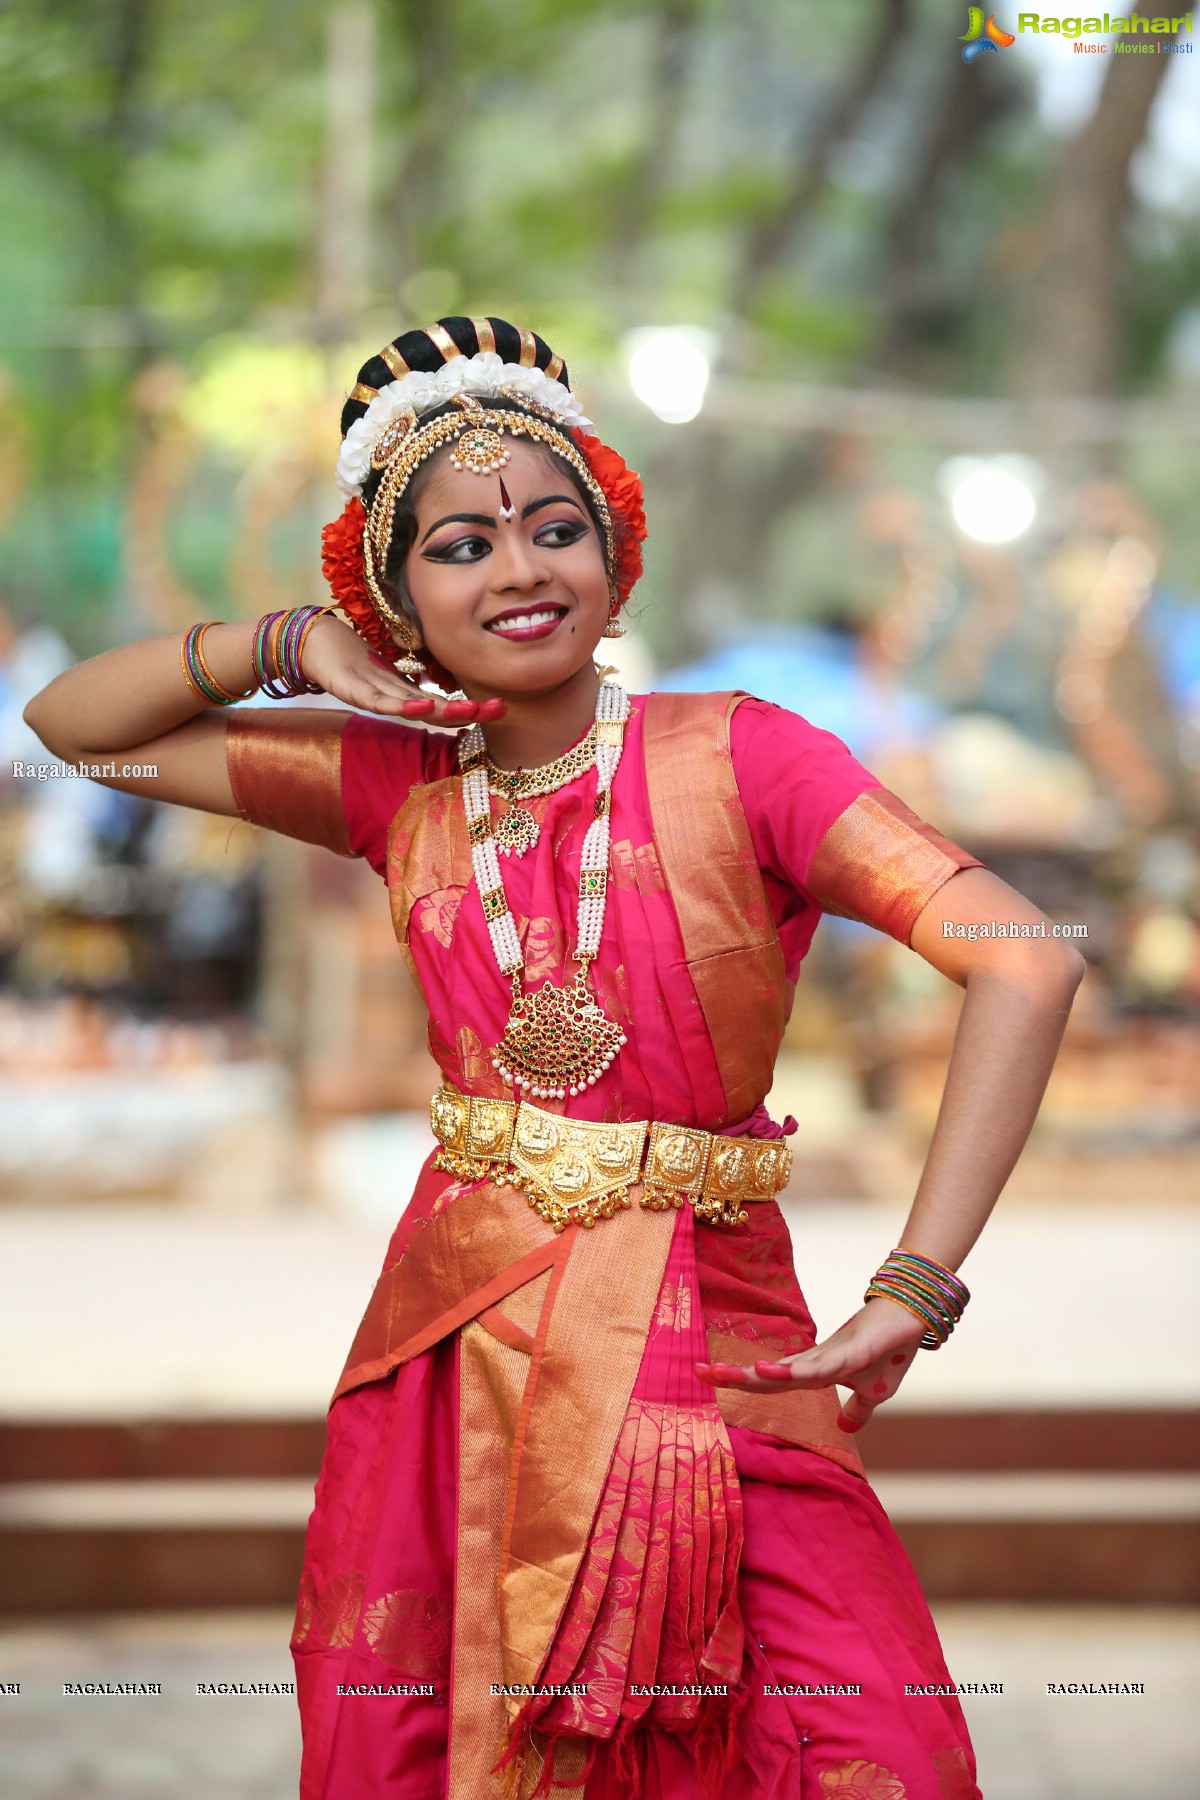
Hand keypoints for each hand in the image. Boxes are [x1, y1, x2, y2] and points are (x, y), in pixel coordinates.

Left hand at [299, 615, 505, 724]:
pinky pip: (381, 700)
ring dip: (443, 711)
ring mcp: (375, 695)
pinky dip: (402, 705)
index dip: (471, 705)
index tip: (501, 705)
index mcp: (403, 691)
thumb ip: (410, 673)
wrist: (310, 645)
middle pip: (436, 708)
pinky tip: (422, 706)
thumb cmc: (349, 654)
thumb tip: (437, 674)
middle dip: (469, 711)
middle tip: (499, 710)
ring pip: (414, 706)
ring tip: (469, 711)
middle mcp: (394, 697)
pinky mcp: (352, 690)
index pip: (443, 701)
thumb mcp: (385, 663)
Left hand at [693, 1296, 925, 1432]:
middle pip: (768, 1375)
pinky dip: (792, 1371)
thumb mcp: (873, 1393)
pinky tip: (769, 1370)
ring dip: (754, 1375)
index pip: (771, 1382)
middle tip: (697, 1372)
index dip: (741, 1382)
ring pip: (786, 1370)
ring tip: (721, 1373)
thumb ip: (856, 1410)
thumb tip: (843, 1427)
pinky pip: (817, 1368)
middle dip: (733, 1376)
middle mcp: (815, 1362)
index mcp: (816, 1372)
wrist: (912, 1318)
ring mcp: (830, 1356)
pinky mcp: (850, 1353)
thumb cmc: (889, 1350)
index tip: (708, 1377)